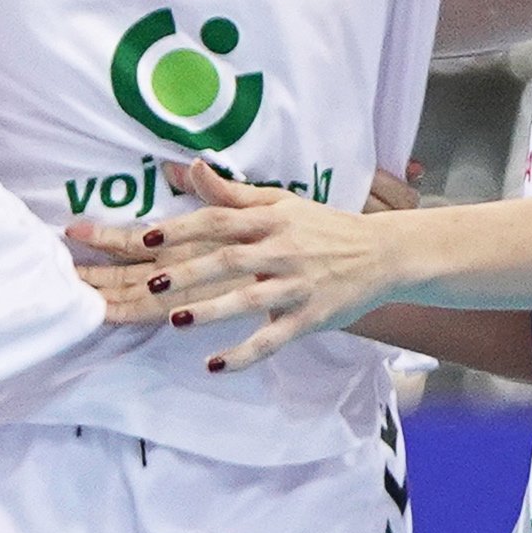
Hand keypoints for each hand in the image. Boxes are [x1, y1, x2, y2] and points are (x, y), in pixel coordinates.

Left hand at [65, 154, 416, 372]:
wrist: (383, 253)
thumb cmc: (323, 228)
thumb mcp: (282, 203)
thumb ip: (233, 193)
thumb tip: (192, 168)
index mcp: (272, 220)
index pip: (220, 220)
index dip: (183, 228)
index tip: (148, 237)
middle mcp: (283, 250)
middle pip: (229, 259)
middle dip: (190, 272)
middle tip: (153, 284)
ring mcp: (297, 285)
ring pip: (249, 300)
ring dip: (212, 311)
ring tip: (176, 321)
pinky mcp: (311, 317)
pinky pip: (273, 339)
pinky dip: (244, 354)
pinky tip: (214, 364)